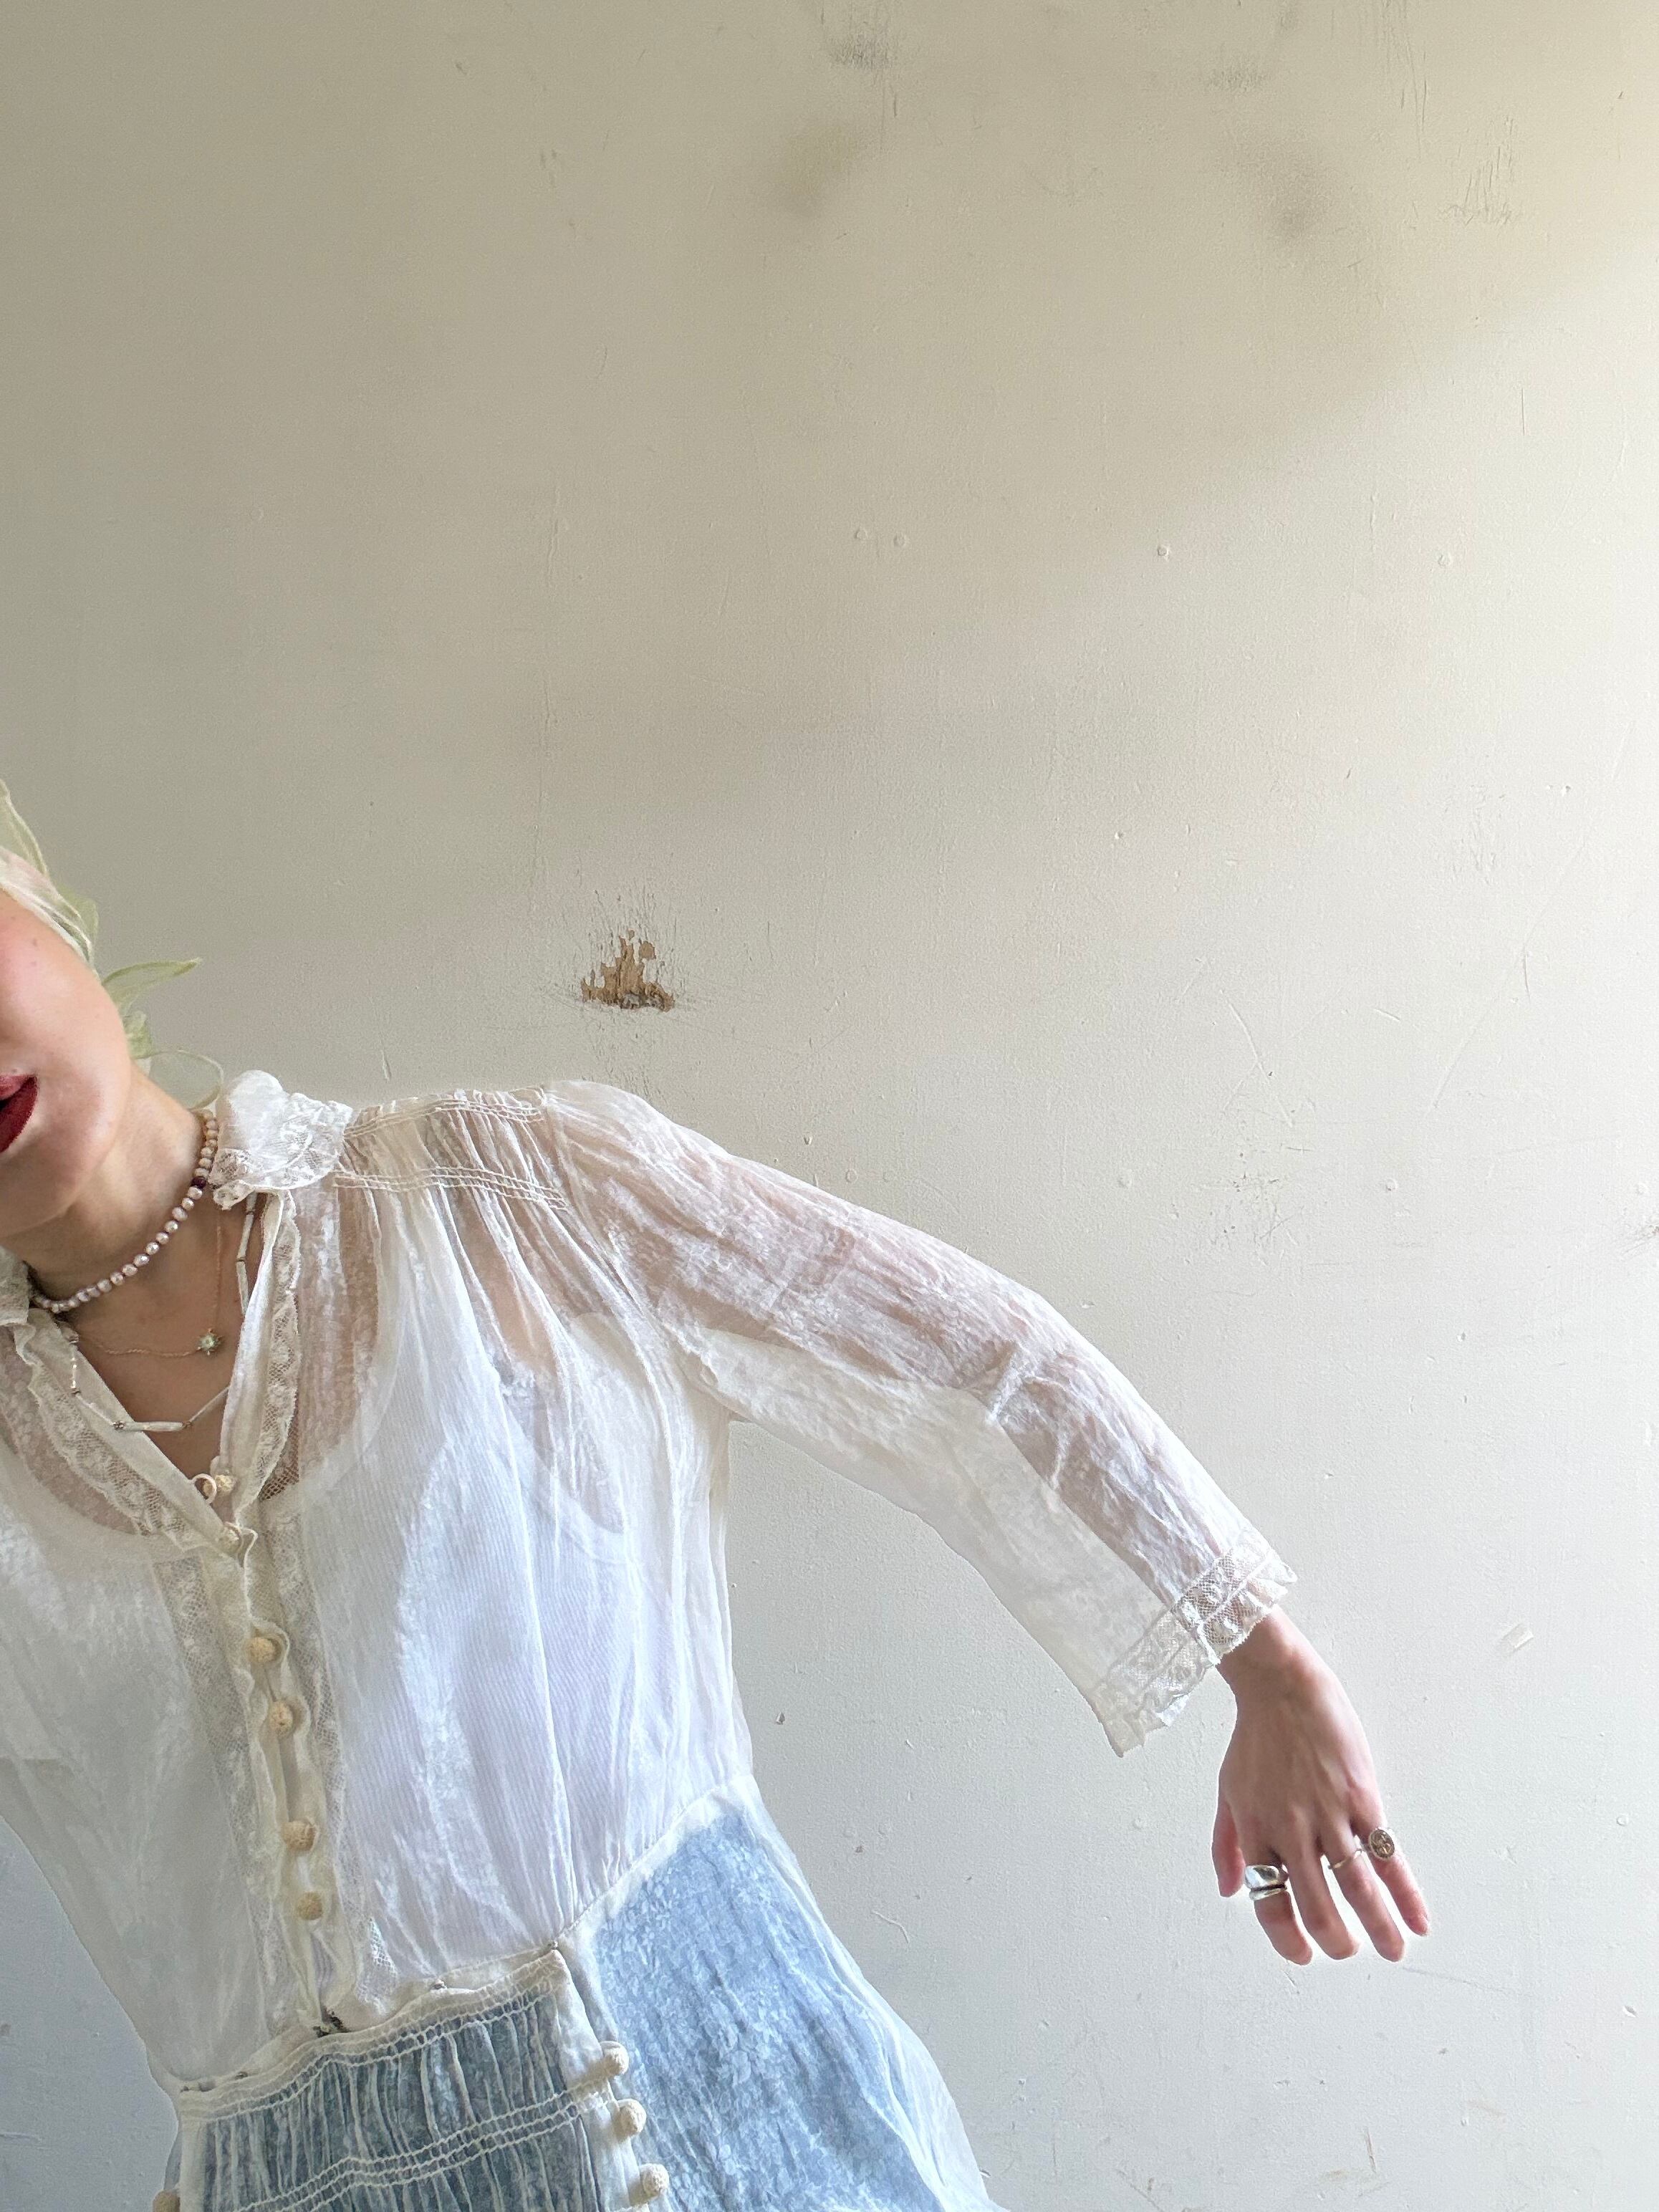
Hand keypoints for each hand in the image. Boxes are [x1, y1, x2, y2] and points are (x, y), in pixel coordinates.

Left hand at [1211, 1609, 1429, 1964]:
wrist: (1281, 1685)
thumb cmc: (1254, 1738)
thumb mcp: (1228, 1792)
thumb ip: (1226, 1845)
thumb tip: (1228, 1891)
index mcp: (1256, 1830)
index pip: (1269, 1901)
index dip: (1286, 1938)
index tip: (1302, 1955)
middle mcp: (1291, 1829)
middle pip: (1317, 1905)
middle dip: (1336, 1941)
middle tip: (1347, 1950)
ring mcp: (1329, 1813)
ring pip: (1357, 1887)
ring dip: (1378, 1928)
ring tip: (1391, 1951)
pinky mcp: (1362, 1797)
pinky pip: (1386, 1854)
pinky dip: (1405, 1891)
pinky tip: (1418, 1920)